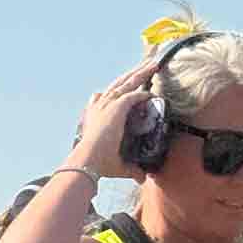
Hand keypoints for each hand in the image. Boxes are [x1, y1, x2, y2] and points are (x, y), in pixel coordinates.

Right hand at [72, 59, 160, 179]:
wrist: (88, 160)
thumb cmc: (97, 163)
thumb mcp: (115, 162)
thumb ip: (130, 167)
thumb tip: (140, 178)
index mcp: (94, 116)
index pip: (103, 96)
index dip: (114, 90)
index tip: (124, 87)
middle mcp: (99, 107)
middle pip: (119, 84)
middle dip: (133, 74)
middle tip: (145, 66)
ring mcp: (107, 105)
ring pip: (127, 83)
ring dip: (141, 73)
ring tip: (154, 64)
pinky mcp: (116, 106)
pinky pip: (134, 94)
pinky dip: (144, 92)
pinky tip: (154, 90)